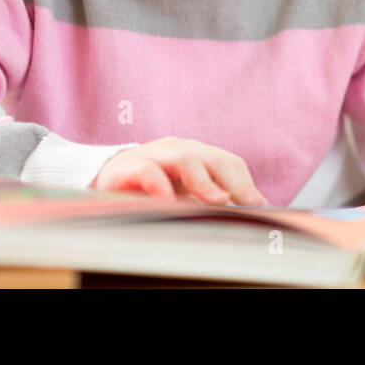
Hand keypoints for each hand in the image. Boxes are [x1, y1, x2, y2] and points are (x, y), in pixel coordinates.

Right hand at [90, 137, 268, 205]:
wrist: (105, 179)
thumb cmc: (152, 188)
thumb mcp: (184, 193)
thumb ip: (207, 200)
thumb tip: (241, 216)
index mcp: (196, 153)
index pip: (227, 161)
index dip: (244, 182)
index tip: (259, 204)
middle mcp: (178, 148)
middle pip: (213, 158)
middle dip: (234, 181)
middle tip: (249, 203)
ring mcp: (154, 154)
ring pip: (184, 159)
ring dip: (203, 181)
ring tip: (217, 201)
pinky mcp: (128, 167)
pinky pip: (148, 171)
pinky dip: (161, 186)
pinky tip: (170, 204)